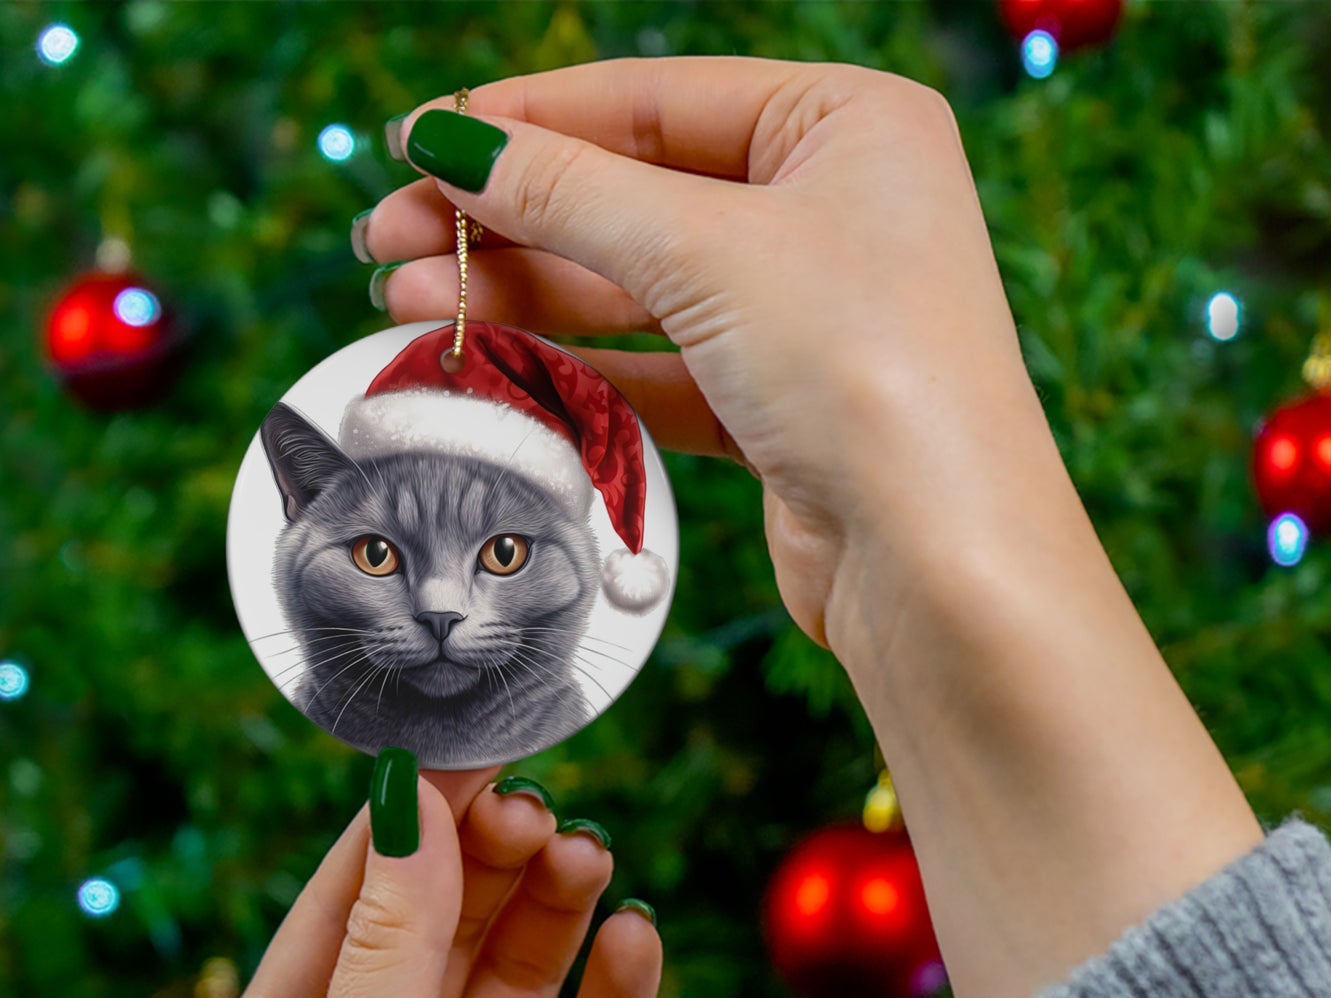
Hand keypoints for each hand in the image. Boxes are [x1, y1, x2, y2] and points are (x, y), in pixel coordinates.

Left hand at [201, 768, 661, 997]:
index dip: (410, 822)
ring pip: (521, 977)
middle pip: (447, 927)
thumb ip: (390, 946)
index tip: (471, 746)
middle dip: (491, 861)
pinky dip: (617, 994)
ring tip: (589, 857)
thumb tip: (409, 801)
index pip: (353, 901)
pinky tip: (635, 939)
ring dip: (556, 910)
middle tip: (540, 809)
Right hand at [363, 60, 1262, 997]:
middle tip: (387, 241)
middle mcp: (833, 211)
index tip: (418, 145)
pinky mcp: (780, 408)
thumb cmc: (865, 370)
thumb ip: (570, 193)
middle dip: (509, 220)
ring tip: (409, 301)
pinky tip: (489, 360)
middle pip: (636, 196)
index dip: (528, 121)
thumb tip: (448, 143)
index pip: (655, 100)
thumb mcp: (706, 252)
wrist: (939, 561)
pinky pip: (658, 367)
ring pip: (638, 290)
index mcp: (847, 126)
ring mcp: (807, 315)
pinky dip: (578, 365)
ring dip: (525, 294)